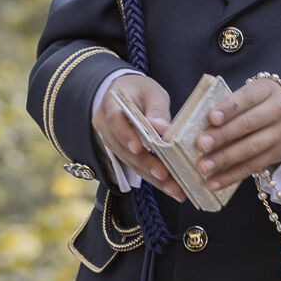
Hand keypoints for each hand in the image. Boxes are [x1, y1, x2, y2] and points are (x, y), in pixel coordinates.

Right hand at [91, 73, 187, 202]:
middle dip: (145, 164)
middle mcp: (106, 126)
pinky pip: (134, 166)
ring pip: (129, 162)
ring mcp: (111, 142)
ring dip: (151, 177)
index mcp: (111, 105)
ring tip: (174, 189)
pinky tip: (170, 187)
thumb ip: (157, 109)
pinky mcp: (120, 153)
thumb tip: (162, 128)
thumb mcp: (152, 92)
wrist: (125, 93)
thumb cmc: (140, 91)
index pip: (115, 121)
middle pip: (123, 148)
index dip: (126, 136)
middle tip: (164, 175)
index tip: (139, 148)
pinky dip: (152, 177)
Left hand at [193, 76, 280, 192]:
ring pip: (250, 148)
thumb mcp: (252, 92)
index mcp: (267, 90)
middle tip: (200, 145)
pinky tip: (214, 182)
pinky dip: (231, 176)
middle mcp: (278, 111)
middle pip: (248, 124)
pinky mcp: (277, 154)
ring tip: (203, 166)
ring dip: (224, 159)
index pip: (247, 98)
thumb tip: (202, 123)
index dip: (229, 108)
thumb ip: (232, 103)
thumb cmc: (261, 101)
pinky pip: (252, 166)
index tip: (211, 118)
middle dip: (222, 136)